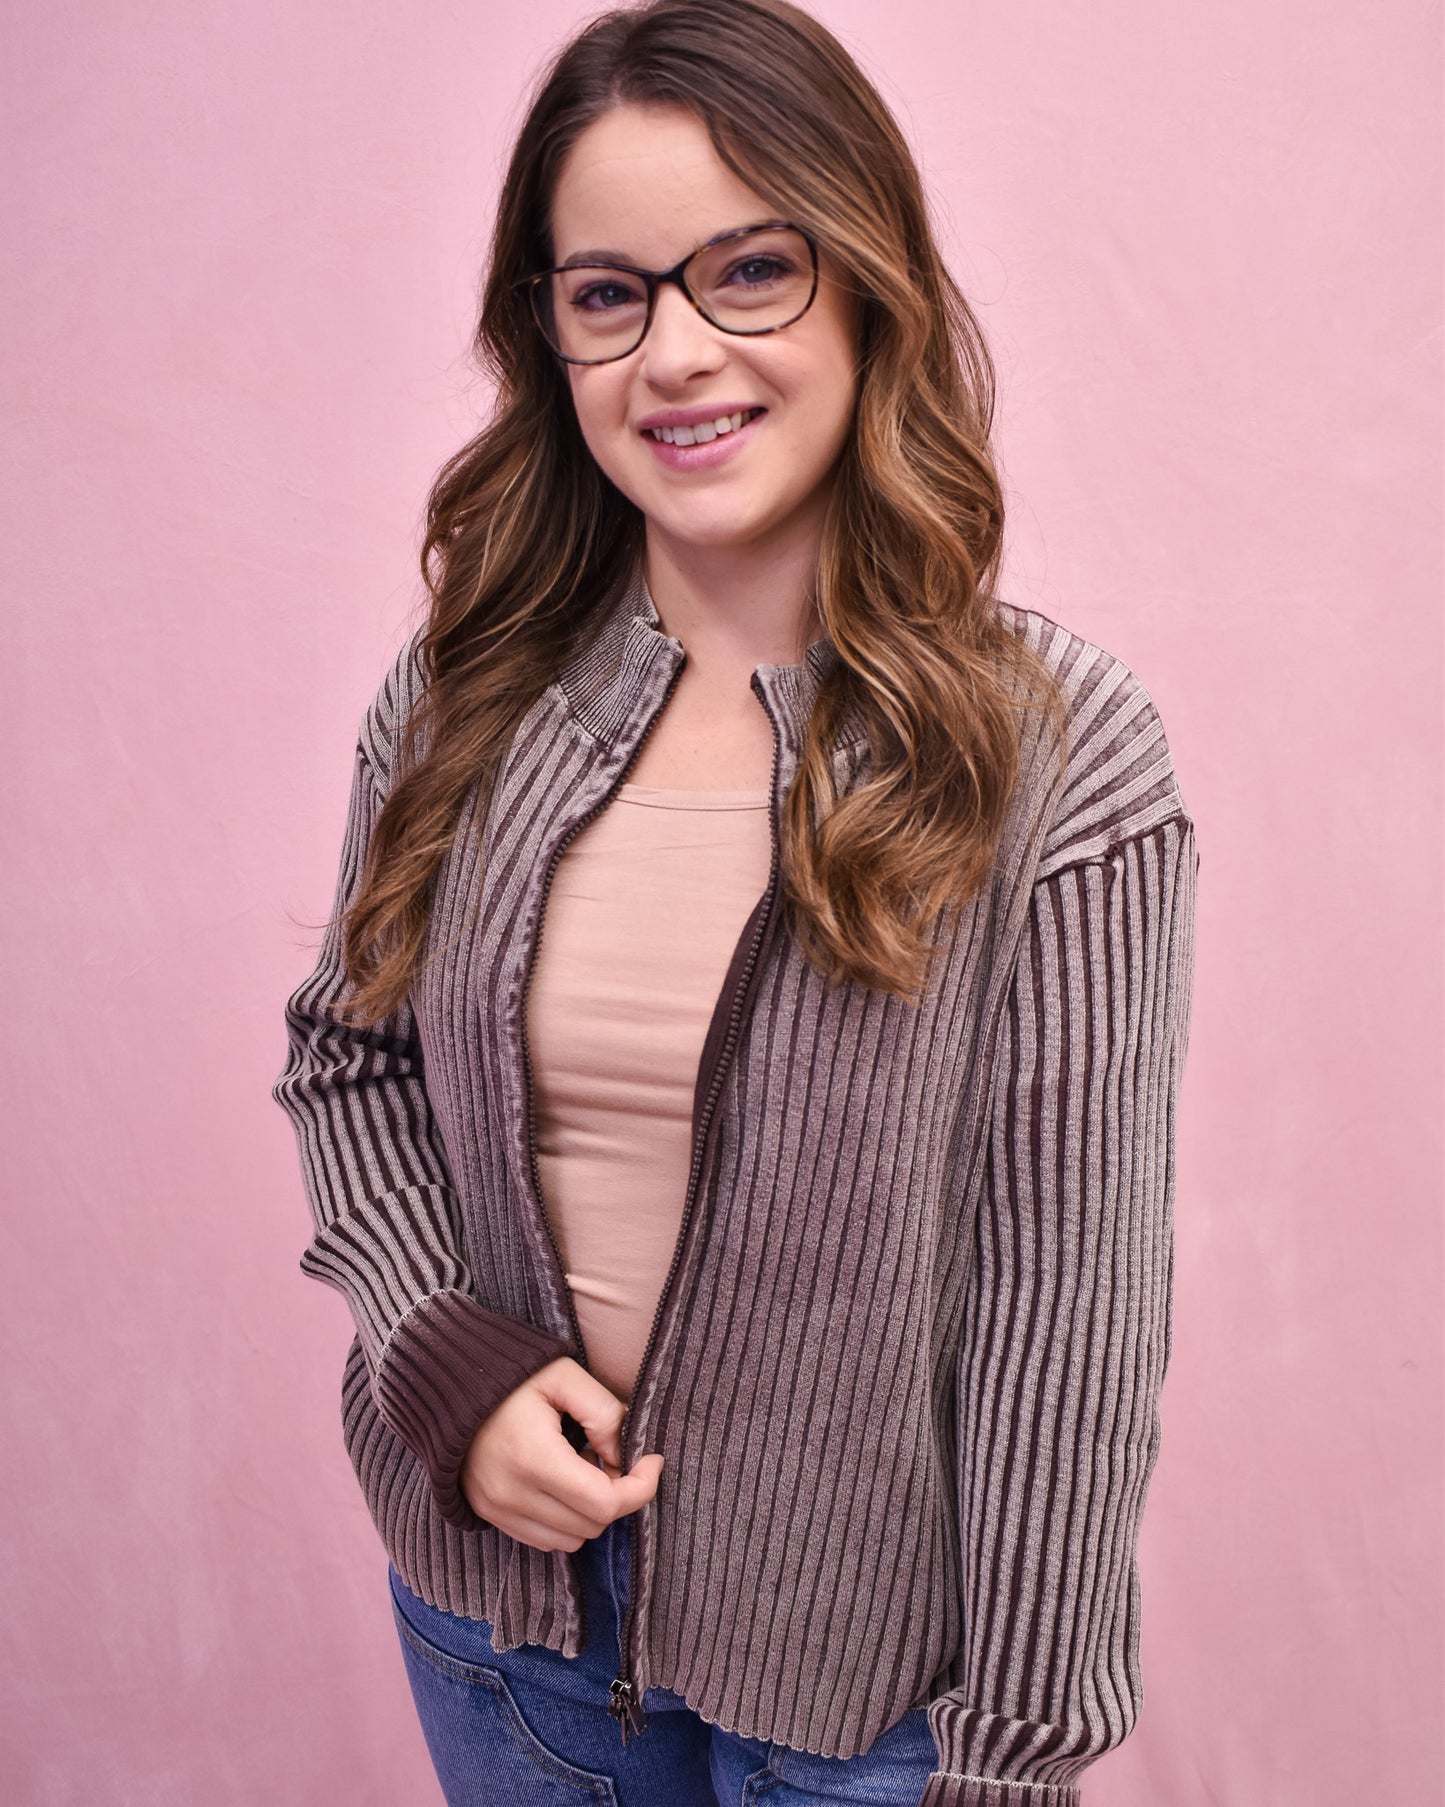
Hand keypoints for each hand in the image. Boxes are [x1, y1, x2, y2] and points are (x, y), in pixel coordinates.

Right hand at [460, 1356, 664, 1550]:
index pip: (605, 1504)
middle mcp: (513, 1495)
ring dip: (589, 1511)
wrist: (451, 1386)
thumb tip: (625, 1456)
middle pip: (592, 1526)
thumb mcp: (565, 1376)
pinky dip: (564, 1521)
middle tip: (611, 1457)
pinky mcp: (491, 1516)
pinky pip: (544, 1540)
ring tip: (582, 1468)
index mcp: (534, 1458)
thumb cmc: (514, 1378)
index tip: (652, 1461)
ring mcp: (498, 1510)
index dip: (640, 1488)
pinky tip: (560, 1483)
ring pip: (571, 1540)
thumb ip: (604, 1412)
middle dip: (616, 1496)